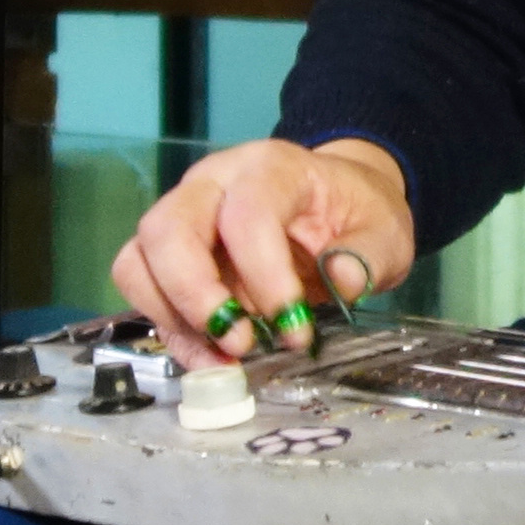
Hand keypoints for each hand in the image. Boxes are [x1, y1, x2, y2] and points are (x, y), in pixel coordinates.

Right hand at [115, 138, 416, 360]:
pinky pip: (142, 288)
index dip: (264, 277)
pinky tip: (210, 356)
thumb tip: (343, 280)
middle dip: (196, 297)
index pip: (246, 215)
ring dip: (174, 317)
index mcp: (269, 167)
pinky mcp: (168, 251)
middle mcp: (212, 182)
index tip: (295, 327)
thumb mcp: (384, 230)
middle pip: (167, 229)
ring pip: (139, 259)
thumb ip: (368, 255)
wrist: (334, 200)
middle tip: (242, 343)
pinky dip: (169, 329)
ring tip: (224, 356)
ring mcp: (182, 213)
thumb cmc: (354, 212)